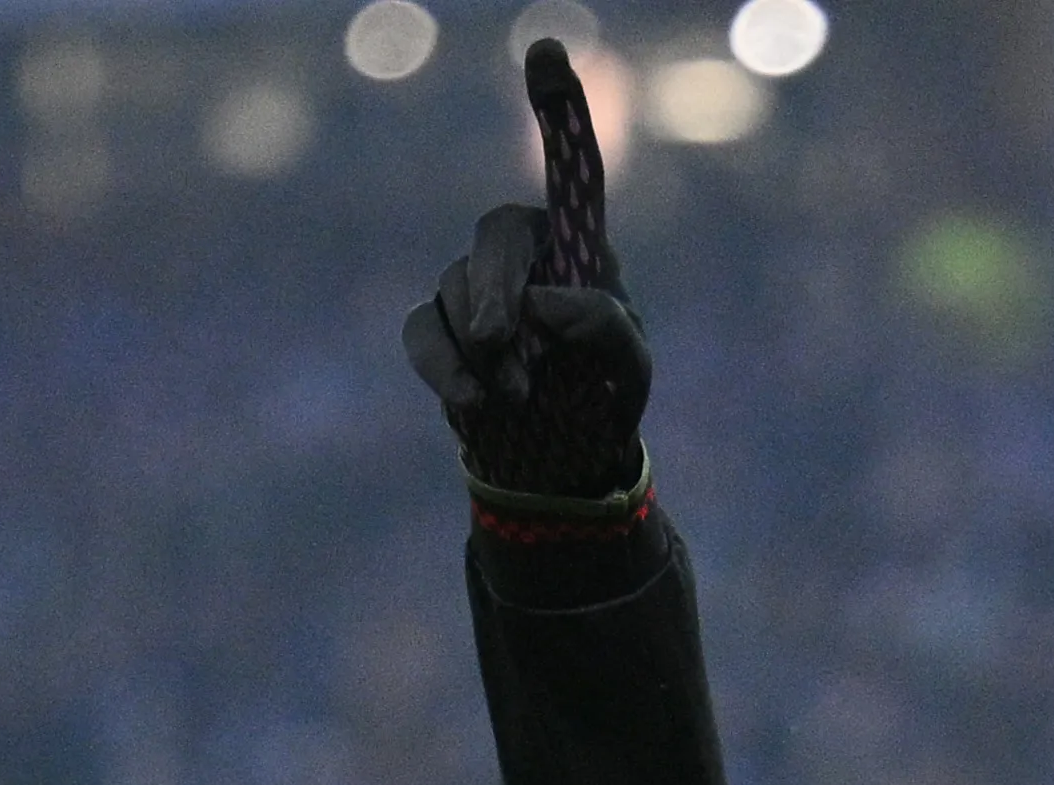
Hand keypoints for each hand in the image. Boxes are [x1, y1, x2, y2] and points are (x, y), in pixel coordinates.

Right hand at [400, 41, 649, 509]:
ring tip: (520, 395)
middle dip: (497, 284)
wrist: (561, 468)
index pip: (569, 169)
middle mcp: (522, 256)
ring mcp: (471, 291)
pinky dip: (443, 365)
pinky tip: (474, 403)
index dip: (558, 110)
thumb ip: (606, 328)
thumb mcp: (630, 371)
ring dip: (484, 345)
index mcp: (577, 246)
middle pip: (496, 234)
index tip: (546, 47)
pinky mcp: (439, 334)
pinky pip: (422, 330)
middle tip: (503, 340)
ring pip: (454, 288)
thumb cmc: (604, 402)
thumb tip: (543, 301)